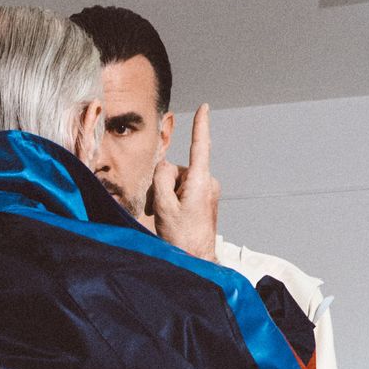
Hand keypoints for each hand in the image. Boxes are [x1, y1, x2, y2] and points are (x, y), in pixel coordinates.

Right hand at [151, 104, 219, 259]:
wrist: (196, 260)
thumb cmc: (181, 236)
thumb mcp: (162, 205)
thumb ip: (160, 179)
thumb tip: (164, 169)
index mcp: (200, 181)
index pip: (200, 146)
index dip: (200, 125)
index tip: (204, 108)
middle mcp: (208, 182)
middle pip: (177, 169)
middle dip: (163, 185)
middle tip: (161, 209)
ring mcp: (208, 191)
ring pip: (178, 181)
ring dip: (167, 195)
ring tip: (166, 216)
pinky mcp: (205, 199)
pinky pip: (184, 191)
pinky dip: (174, 200)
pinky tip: (172, 217)